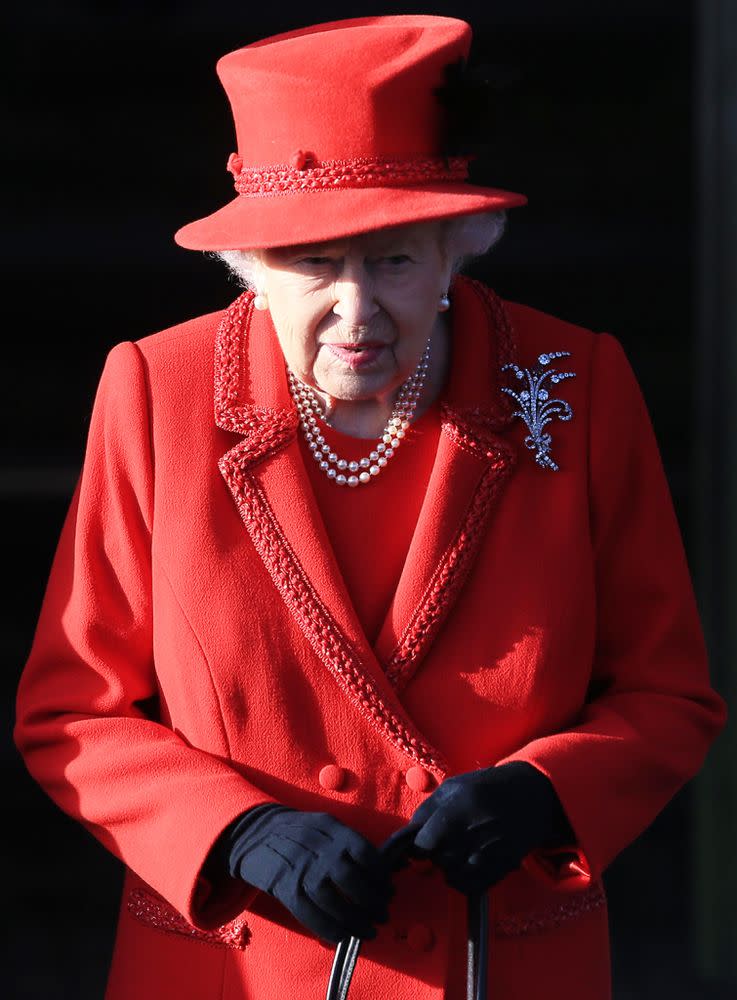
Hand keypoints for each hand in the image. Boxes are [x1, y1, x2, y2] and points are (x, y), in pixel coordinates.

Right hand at [216, 804, 395, 943]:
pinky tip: (345, 935)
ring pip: (333, 902)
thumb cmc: (299, 832)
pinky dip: (331, 930)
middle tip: (384, 914)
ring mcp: (300, 869)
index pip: (365, 853)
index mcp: (330, 828)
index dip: (381, 876)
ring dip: (356, 922)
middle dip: (373, 902)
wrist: (256, 833)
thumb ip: (349, 844)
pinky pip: (311, 915)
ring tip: (370, 930)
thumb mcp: (324, 825)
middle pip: (352, 880)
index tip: (389, 891)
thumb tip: (383, 872)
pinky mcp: (285, 889)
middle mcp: (317, 848)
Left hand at [394, 762, 573, 894]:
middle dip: (434, 854)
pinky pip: (469, 886)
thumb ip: (427, 810)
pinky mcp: (501, 869)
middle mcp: (472, 836)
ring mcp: (488, 855)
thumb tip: (408, 834)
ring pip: (451, 876)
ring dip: (448, 866)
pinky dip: (463, 879)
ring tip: (459, 849)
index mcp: (457, 811)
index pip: (422, 845)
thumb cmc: (487, 787)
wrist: (532, 795)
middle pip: (436, 861)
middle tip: (444, 841)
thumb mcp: (453, 787)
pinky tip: (468, 861)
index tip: (421, 841)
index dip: (418, 845)